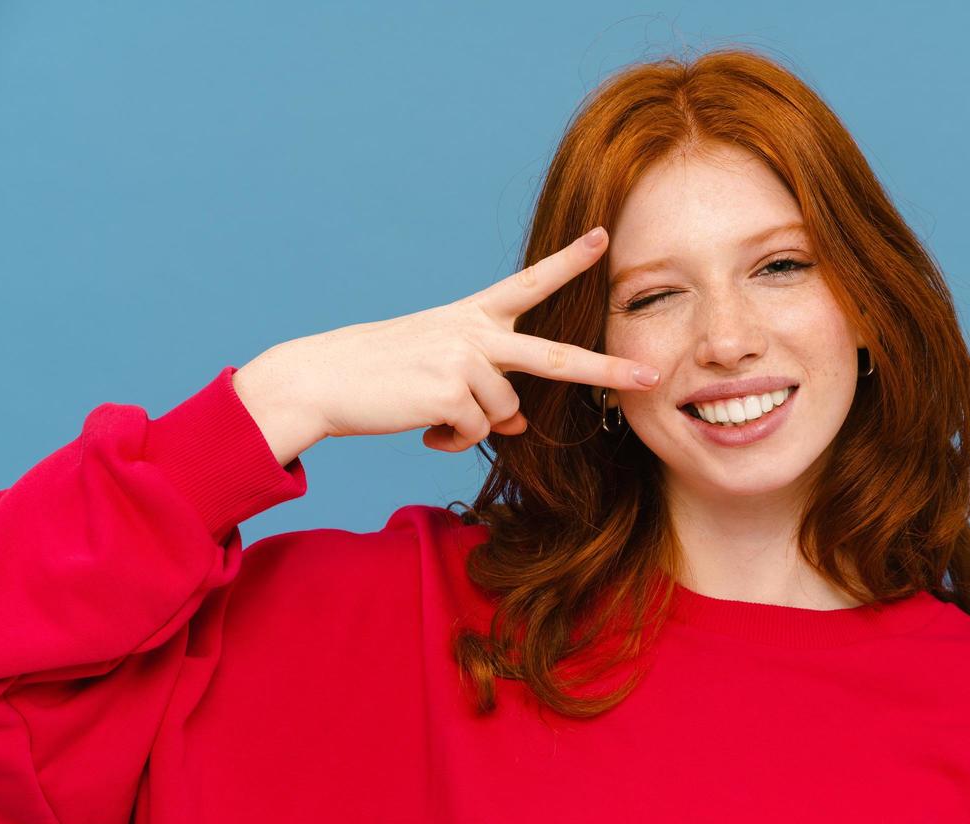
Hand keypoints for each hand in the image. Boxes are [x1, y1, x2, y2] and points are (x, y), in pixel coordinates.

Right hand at [235, 227, 658, 457]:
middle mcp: (474, 331)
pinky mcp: (450, 391)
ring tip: (431, 412)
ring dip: (472, 425)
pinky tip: (423, 426)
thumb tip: (519, 419)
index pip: (529, 282)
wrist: (322, 379)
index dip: (569, 261)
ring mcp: (464, 359)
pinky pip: (477, 432)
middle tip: (647, 376)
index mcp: (472, 315)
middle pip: (554, 356)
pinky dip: (452, 440)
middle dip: (605, 369)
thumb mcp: (442, 371)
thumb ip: (489, 386)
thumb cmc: (384, 374)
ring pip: (503, 412)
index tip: (603, 237)